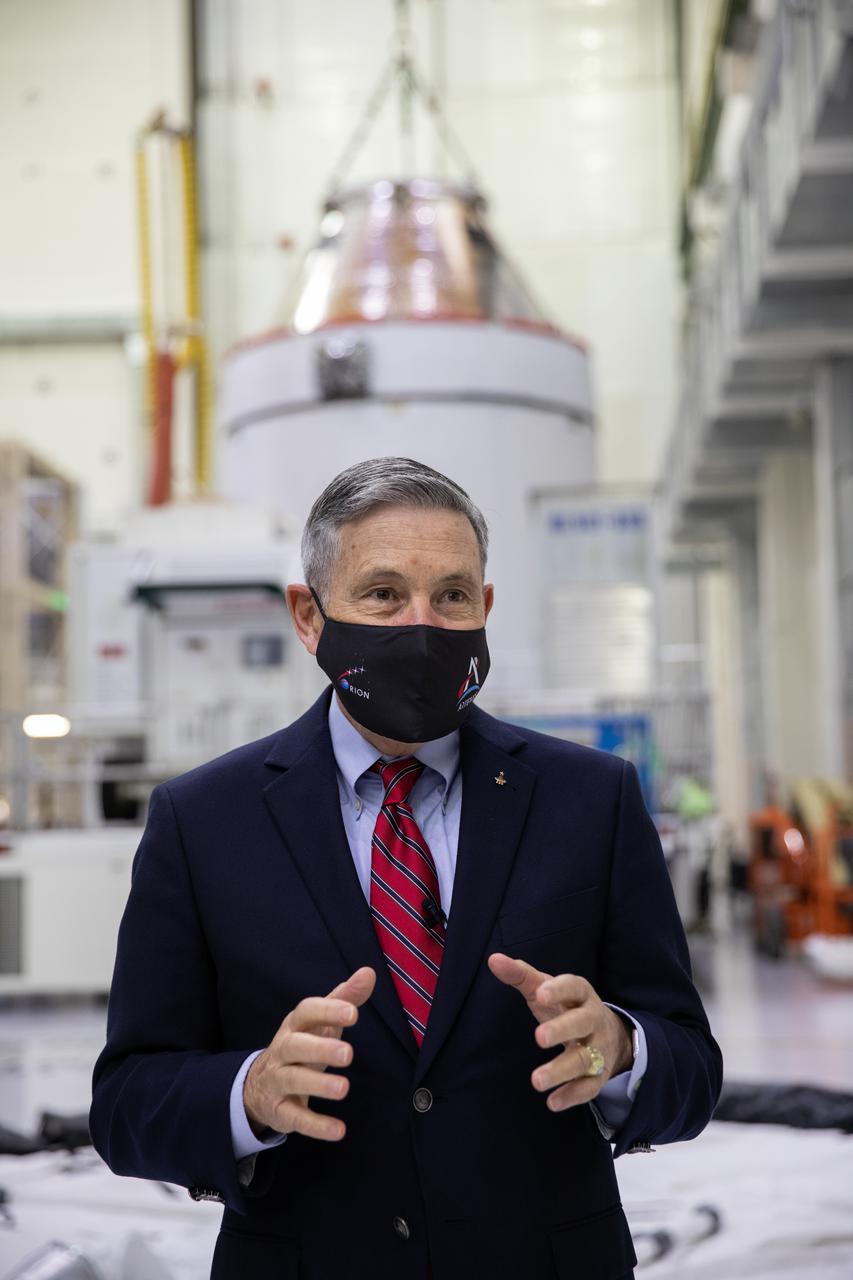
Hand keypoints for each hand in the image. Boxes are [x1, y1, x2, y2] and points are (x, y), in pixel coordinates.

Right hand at [243, 966, 375, 1141]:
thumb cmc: (302, 1045)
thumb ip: (345, 998)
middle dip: (320, 1049)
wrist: (260, 1084)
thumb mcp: (321, 1022)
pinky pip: (295, 1118)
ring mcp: (277, 1081)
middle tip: (349, 1054)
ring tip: (344, 1089)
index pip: (306, 1012)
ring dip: (317, 1085)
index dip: (328, 1011)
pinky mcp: (279, 1110)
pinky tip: (338, 1130)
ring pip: (292, 1080)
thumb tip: (368, 973)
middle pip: (295, 1046)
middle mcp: (282, 1050)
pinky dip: (316, 1125)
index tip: (353, 1013)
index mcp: (295, 1025)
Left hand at [488, 953, 632, 1112]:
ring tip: (536, 1080)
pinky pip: (588, 1087)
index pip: (574, 987)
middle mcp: (592, 1020)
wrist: (610, 1034)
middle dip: (562, 1029)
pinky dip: (572, 1095)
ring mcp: (598, 1049)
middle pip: (582, 1023)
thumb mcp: (546, 989)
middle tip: (539, 1037)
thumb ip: (520, 975)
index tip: (540, 993)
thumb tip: (493, 960)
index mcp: (581, 994)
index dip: (558, 989)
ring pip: (584, 1059)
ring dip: (561, 1070)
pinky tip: (552, 1102)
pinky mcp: (598, 1075)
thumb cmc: (566, 1007)